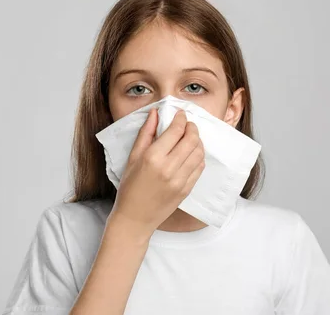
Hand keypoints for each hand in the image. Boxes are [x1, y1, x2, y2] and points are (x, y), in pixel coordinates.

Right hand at [108, 108, 204, 236]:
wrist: (135, 218)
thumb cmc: (130, 187)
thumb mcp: (132, 158)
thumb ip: (145, 133)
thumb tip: (155, 113)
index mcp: (153, 157)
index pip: (176, 131)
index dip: (181, 119)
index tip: (180, 114)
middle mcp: (169, 168)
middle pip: (191, 139)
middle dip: (192, 127)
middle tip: (188, 124)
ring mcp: (180, 180)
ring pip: (199, 152)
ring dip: (197, 141)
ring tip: (190, 138)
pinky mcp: (187, 189)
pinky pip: (199, 167)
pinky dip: (198, 156)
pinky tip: (191, 153)